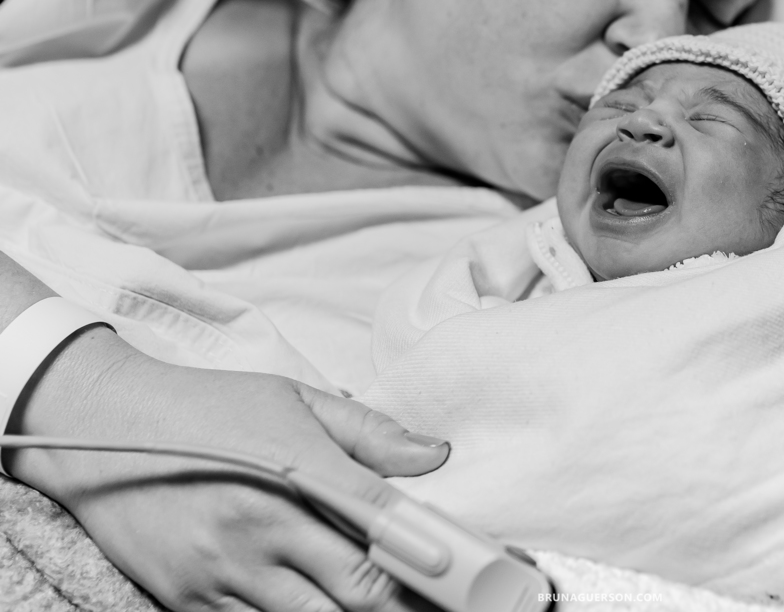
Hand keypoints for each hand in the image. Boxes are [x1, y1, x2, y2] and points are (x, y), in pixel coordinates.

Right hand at [7, 326, 449, 611]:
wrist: (99, 426)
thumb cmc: (209, 406)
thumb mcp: (293, 400)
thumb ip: (369, 433)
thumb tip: (436, 455)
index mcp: (297, 473)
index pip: (386, 527)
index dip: (436, 560)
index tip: (473, 576)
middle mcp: (263, 530)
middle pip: (358, 591)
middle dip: (405, 604)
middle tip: (438, 603)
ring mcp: (223, 574)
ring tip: (383, 603)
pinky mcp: (187, 601)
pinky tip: (314, 604)